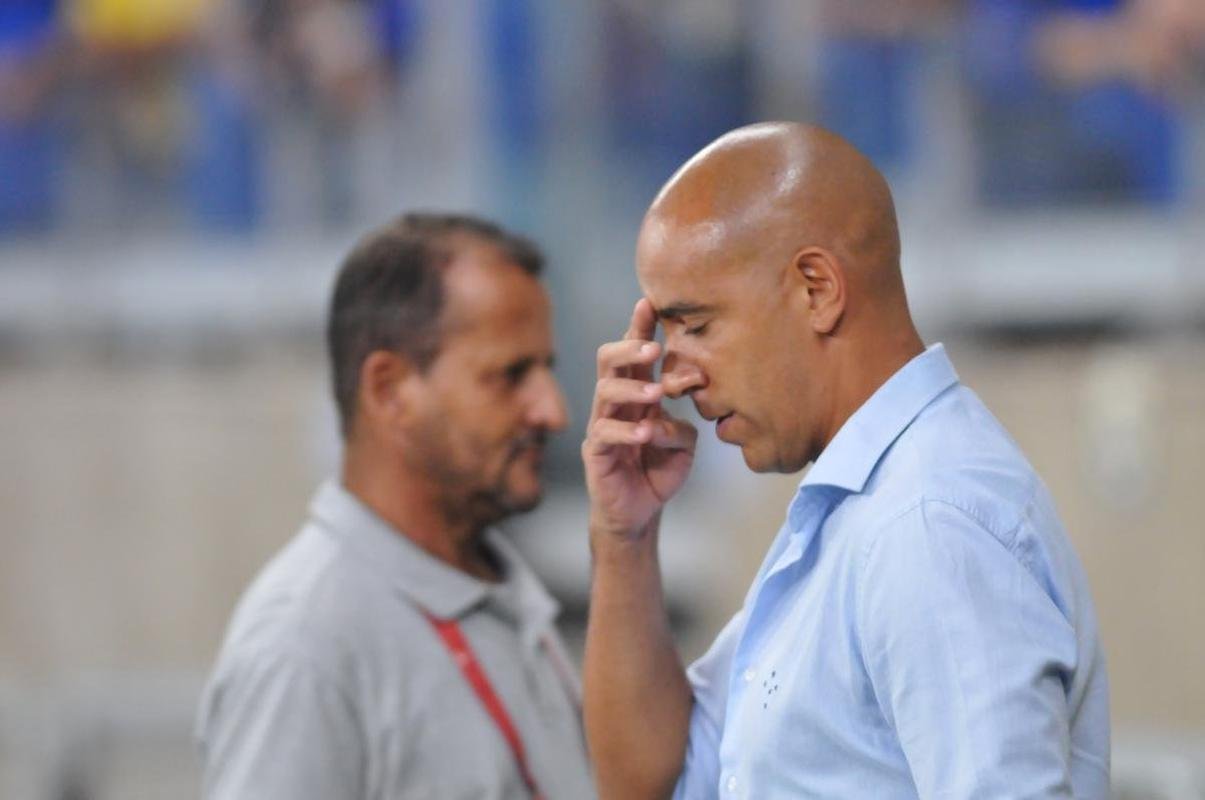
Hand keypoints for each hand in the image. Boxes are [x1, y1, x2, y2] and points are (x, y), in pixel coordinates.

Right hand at [583, 299, 697, 542]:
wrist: (639, 513)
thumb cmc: (658, 470)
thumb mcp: (683, 445)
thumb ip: (683, 425)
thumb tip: (672, 416)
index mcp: (637, 393)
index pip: (635, 354)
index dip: (640, 328)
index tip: (650, 303)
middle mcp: (616, 404)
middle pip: (609, 361)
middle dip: (629, 348)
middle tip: (652, 348)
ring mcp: (603, 425)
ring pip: (605, 391)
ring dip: (632, 389)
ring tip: (656, 394)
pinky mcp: (597, 452)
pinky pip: (605, 433)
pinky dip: (626, 430)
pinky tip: (644, 433)